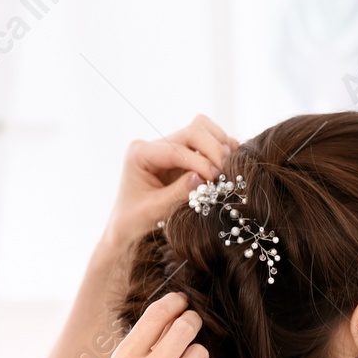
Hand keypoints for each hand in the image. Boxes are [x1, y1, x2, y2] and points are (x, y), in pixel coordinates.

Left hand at [101, 114, 241, 253]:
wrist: (127, 227)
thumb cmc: (135, 221)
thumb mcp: (155, 210)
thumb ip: (178, 193)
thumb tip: (205, 178)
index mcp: (140, 154)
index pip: (175, 149)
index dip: (198, 161)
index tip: (215, 177)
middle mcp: (154, 145)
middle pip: (192, 131)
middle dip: (212, 149)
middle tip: (224, 173)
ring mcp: (169, 147)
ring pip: (201, 129)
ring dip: (218, 145)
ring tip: (228, 168)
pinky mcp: (182, 154)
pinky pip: (205, 141)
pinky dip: (220, 149)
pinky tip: (229, 164)